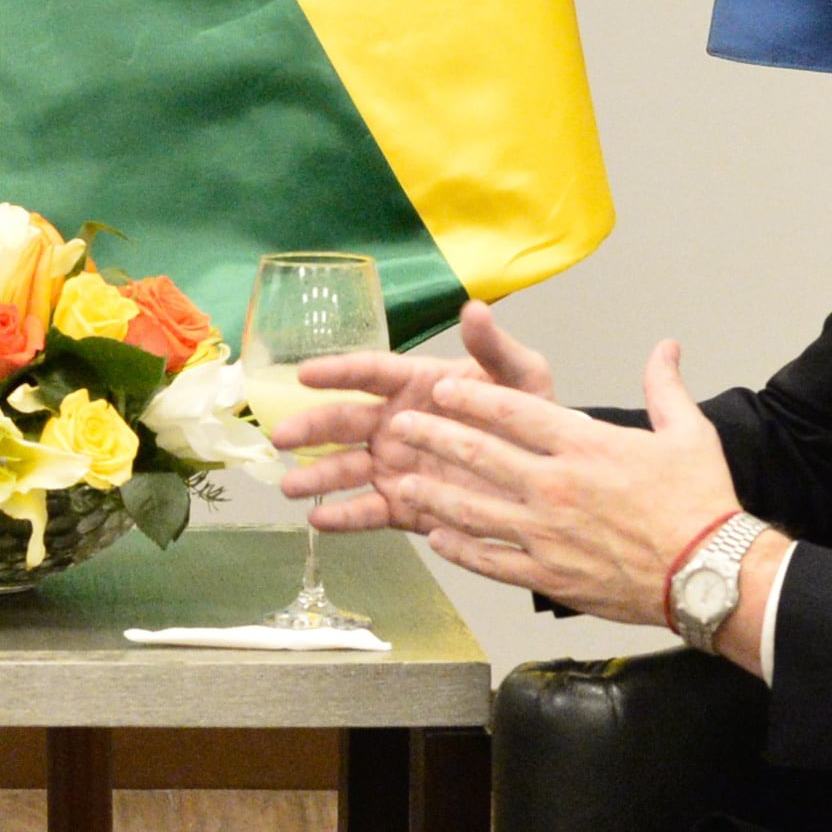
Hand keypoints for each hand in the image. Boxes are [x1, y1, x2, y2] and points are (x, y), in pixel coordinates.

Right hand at [275, 301, 557, 532]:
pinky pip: (368, 512)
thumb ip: (494, 348)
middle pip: (344, 422)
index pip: (368, 373)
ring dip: (317, 477)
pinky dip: (344, 518)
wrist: (549, 478)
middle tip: (282, 436)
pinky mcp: (404, 505)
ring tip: (289, 488)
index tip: (304, 374)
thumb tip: (474, 308)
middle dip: (311, 428)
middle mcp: (396, 424)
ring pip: (346, 470)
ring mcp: (396, 466)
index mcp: (416, 385)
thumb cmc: (531, 417)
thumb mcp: (522, 378)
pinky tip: (318, 522)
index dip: (337, 372)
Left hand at [370, 341, 740, 624]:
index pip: (512, 411)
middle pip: (479, 454)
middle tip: (403, 427)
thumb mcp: (690, 432)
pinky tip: (436, 539)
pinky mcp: (547, 574)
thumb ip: (666, 387)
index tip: (441, 389)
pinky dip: (459, 549)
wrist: (709, 573)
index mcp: (584, 444)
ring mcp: (545, 533)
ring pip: (472, 510)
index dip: (470, 397)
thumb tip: (666, 347)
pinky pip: (490, 560)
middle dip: (434, 437)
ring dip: (433, 494)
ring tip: (403, 483)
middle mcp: (554, 484)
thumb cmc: (701, 503)